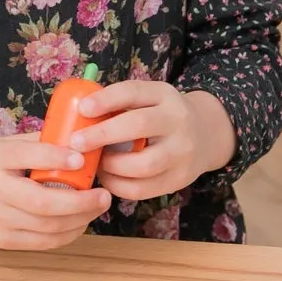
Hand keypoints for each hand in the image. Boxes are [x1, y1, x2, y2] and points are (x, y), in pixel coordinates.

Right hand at [0, 134, 110, 249]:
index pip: (27, 156)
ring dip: (80, 220)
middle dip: (81, 202)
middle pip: (44, 202)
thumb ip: (32, 144)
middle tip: (104, 195)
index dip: (57, 158)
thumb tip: (76, 139)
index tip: (82, 159)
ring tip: (97, 207)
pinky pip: (41, 242)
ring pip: (47, 227)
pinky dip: (66, 234)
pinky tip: (78, 223)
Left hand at [69, 81, 236, 201]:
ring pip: (143, 164)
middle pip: (139, 125)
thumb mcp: (148, 99)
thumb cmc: (160, 116)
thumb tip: (76, 116)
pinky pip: (143, 189)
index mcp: (165, 95)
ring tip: (96, 163)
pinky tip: (107, 178)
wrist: (205, 134)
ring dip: (111, 166)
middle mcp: (178, 121)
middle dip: (103, 134)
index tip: (83, 108)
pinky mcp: (179, 179)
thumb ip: (119, 104)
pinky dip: (118, 185)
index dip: (106, 99)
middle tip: (77, 142)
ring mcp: (182, 153)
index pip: (134, 92)